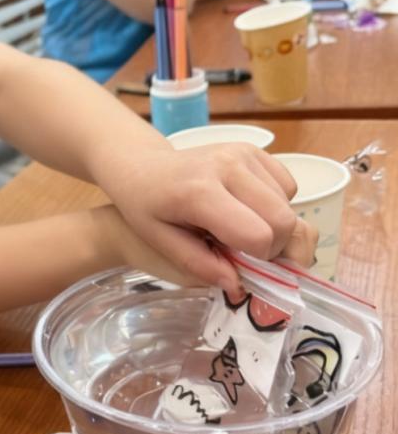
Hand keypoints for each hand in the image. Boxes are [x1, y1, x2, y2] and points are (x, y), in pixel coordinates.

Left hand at [98, 143, 303, 293]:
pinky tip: (246, 207)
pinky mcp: (254, 148)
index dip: (256, 259)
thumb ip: (199, 265)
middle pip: (284, 221)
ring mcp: (243, 153)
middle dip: (273, 247)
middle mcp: (227, 166)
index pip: (257, 235)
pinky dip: (276, 204)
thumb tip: (238, 285)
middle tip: (245, 251)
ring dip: (274, 226)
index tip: (238, 263)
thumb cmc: (147, 207)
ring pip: (290, 205)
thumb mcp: (161, 241)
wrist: (143, 167)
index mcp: (199, 191)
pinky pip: (288, 186)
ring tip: (240, 226)